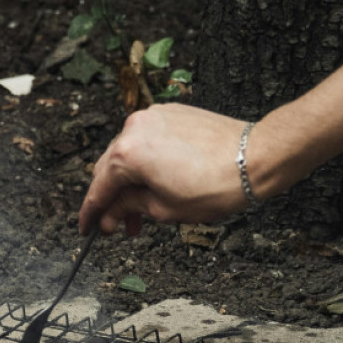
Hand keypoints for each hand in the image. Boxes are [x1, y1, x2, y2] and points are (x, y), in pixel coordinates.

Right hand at [78, 103, 250, 234]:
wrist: (255, 157)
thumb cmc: (215, 185)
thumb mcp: (164, 209)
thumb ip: (129, 209)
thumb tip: (111, 215)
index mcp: (127, 154)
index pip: (99, 189)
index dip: (91, 213)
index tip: (87, 228)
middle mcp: (134, 128)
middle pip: (111, 169)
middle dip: (113, 200)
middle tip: (118, 226)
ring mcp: (154, 117)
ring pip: (130, 154)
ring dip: (131, 182)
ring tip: (143, 211)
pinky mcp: (172, 113)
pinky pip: (149, 141)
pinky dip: (147, 163)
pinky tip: (157, 183)